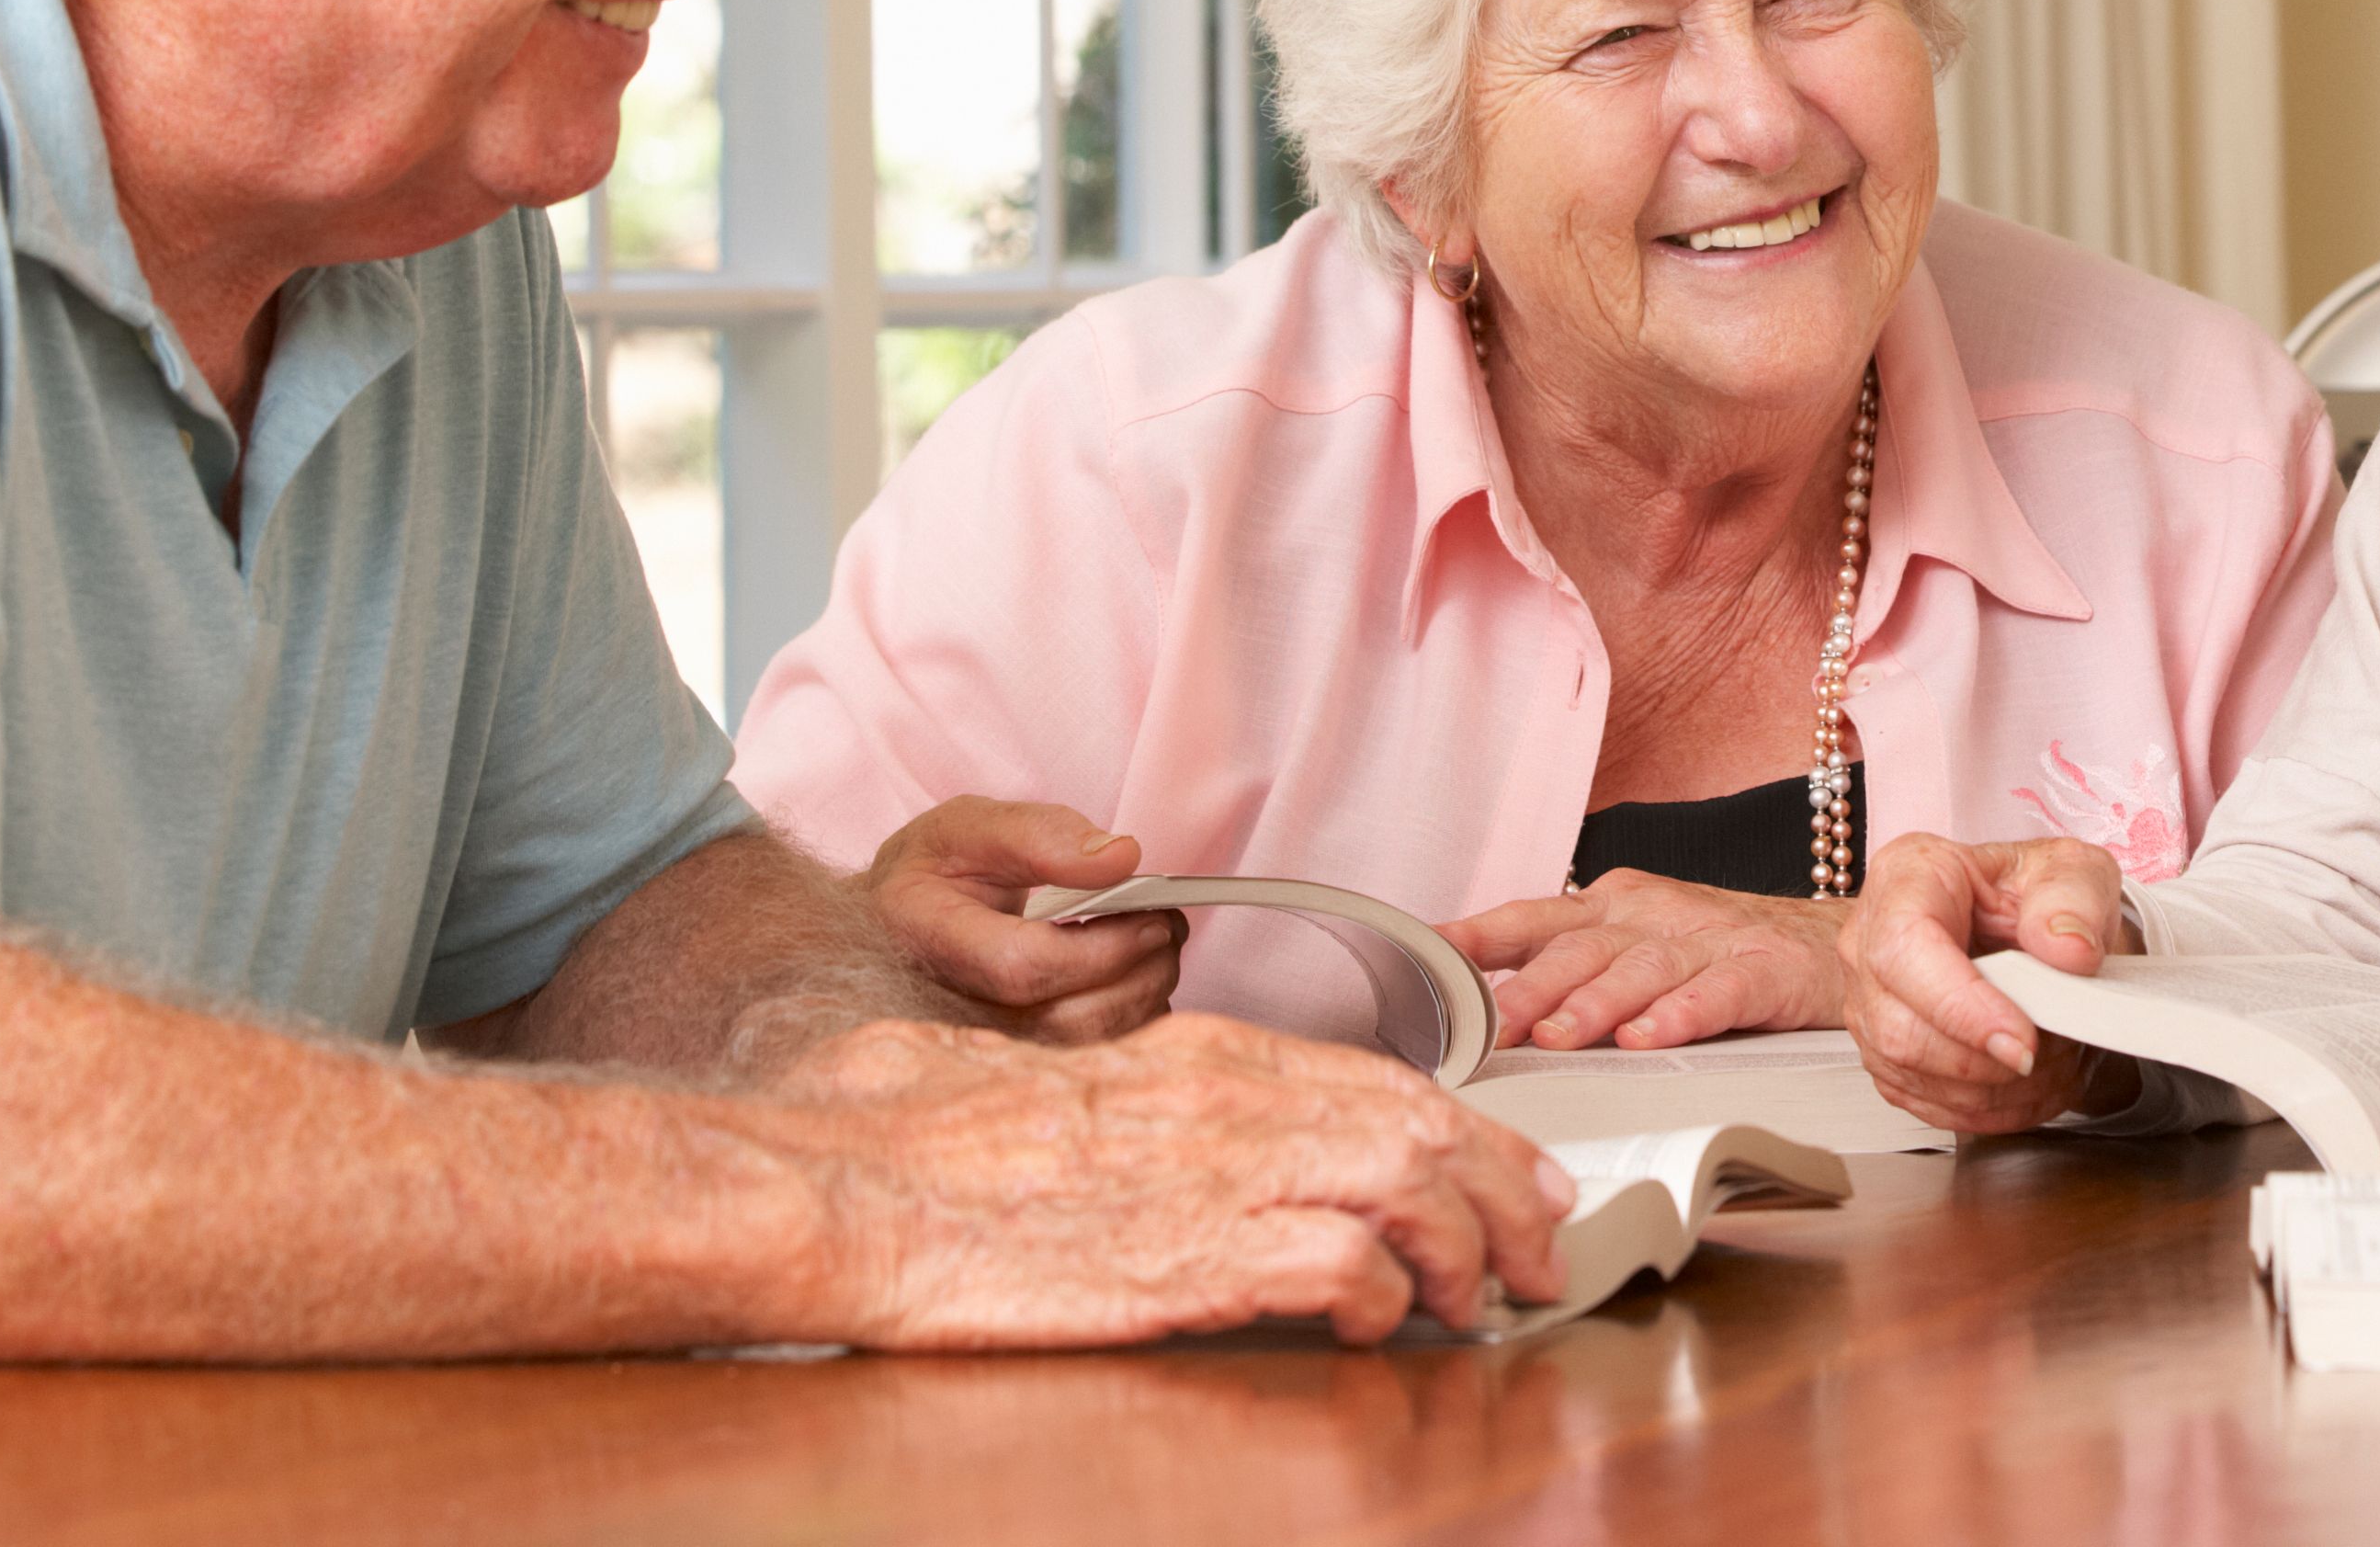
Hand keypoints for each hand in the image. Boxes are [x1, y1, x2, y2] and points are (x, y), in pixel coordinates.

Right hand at [771, 1011, 1578, 1347]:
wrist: (838, 1185)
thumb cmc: (897, 1137)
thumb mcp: (1017, 1079)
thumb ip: (1090, 1093)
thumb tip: (1083, 1116)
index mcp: (1192, 1055)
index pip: (1377, 1080)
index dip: (1465, 1131)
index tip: (1511, 1176)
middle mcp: (1225, 1098)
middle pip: (1420, 1124)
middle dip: (1505, 1191)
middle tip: (1541, 1251)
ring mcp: (1213, 1173)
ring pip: (1409, 1182)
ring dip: (1467, 1247)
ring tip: (1483, 1303)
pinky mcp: (1194, 1257)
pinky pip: (1341, 1264)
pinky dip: (1383, 1295)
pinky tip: (1380, 1325)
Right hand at [858, 798, 1185, 1043]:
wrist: (891, 934)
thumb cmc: (929, 878)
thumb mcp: (965, 829)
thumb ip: (1038, 835)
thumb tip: (1122, 858)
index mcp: (929, 939)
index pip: (1023, 968)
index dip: (1101, 948)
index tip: (1151, 914)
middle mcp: (951, 1009)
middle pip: (1067, 1017)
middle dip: (1139, 969)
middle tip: (1166, 922)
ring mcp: (984, 1047)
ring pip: (1086, 1047)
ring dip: (1145, 994)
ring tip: (1157, 944)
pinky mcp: (1016, 1063)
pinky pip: (1091, 1060)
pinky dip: (1131, 1019)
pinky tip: (1133, 977)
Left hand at [1441, 872, 1852, 1049]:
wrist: (1829, 942)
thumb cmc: (1720, 951)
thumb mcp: (1635, 947)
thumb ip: (1568, 971)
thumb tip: (1480, 1010)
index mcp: (1614, 908)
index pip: (1534, 919)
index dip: (1480, 938)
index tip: (1426, 957)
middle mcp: (1654, 916)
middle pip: (1581, 949)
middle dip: (1530, 988)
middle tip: (1490, 1029)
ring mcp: (1710, 939)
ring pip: (1642, 969)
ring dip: (1596, 1004)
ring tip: (1560, 1039)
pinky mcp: (1764, 970)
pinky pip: (1717, 992)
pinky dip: (1681, 1013)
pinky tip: (1652, 1037)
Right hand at [1833, 833, 2135, 1136]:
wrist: (2029, 927)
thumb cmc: (2036, 894)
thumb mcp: (2073, 871)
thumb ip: (2076, 900)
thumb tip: (2068, 951)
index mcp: (1909, 875)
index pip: (1905, 946)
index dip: (1961, 1006)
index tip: (2023, 1041)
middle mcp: (1870, 940)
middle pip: (1899, 1026)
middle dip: (1985, 1059)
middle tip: (2052, 1049)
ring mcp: (1869, 1002)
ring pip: (1909, 1073)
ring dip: (1994, 1088)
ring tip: (2051, 1061)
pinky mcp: (1885, 1054)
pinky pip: (1924, 1103)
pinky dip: (1988, 1109)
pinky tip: (2029, 1085)